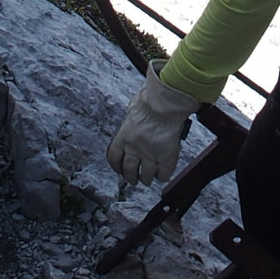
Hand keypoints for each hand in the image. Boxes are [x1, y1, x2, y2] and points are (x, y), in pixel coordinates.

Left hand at [106, 62, 199, 185]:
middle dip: (131, 177)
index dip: (116, 166)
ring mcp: (150, 155)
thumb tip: (135, 111)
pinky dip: (163, 176)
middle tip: (133, 179)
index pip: (114, 158)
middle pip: (128, 171)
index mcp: (123, 136)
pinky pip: (163, 174)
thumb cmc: (151, 99)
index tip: (119, 168)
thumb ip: (133, 116)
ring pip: (145, 176)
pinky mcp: (166, 158)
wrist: (166, 103)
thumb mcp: (134, 107)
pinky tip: (163, 173)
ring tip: (148, 179)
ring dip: (146, 179)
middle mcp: (134, 149)